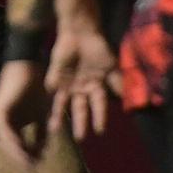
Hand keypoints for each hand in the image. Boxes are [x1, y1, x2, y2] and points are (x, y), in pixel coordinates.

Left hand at [0, 60, 50, 160]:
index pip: (22, 141)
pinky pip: (2, 129)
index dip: (31, 153)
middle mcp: (8, 119)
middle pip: (13, 143)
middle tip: (33, 167)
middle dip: (22, 157)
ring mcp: (0, 115)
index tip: (40, 163)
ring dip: (15, 152)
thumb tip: (49, 145)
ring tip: (26, 163)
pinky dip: (11, 140)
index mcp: (18, 119)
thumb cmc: (39, 83)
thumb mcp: (46, 111)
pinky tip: (20, 148)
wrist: (30, 64)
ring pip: (5, 139)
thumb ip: (45, 127)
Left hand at [45, 19, 118, 140]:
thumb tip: (128, 102)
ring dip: (60, 117)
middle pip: (80, 109)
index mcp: (96, 87)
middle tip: (80, 138)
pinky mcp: (54, 79)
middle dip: (80, 123)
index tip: (100, 132)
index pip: (98, 106)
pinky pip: (50, 94)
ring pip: (63, 105)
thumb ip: (118, 84)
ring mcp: (67, 85)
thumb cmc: (98, 48)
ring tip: (55, 130)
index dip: (99, 118)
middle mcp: (81, 90)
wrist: (80, 33)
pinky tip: (44, 113)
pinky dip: (47, 104)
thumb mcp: (111, 67)